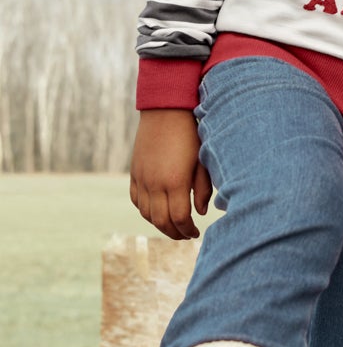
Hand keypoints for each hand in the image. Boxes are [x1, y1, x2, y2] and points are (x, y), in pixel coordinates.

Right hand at [129, 109, 211, 240]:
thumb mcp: (203, 160)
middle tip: (186, 235)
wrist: (166, 111)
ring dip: (159, 224)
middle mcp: (155, 183)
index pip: (179, 218)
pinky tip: (157, 211)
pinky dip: (146, 211)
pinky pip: (136, 200)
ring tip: (173, 225)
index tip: (196, 233)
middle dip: (174, 233)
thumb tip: (200, 213)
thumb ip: (203, 188)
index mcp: (175, 181)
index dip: (187, 230)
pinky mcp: (135, 173)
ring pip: (146, 213)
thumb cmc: (191, 134)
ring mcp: (142, 178)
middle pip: (161, 221)